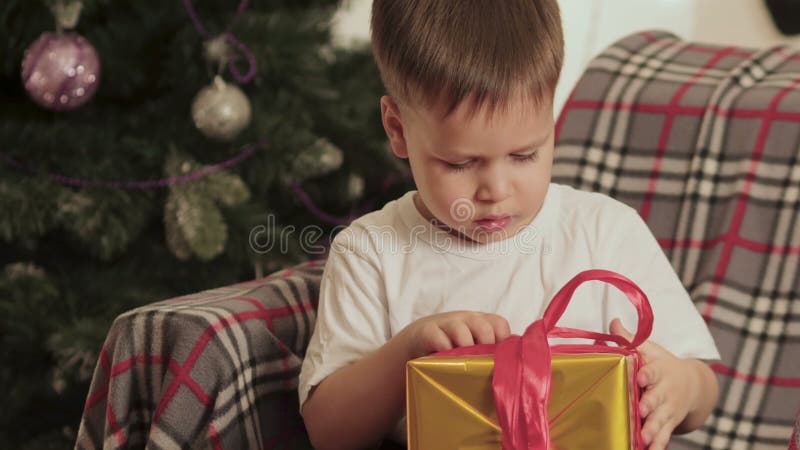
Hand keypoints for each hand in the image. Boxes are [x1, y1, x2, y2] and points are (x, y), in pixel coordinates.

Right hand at [398, 311, 510, 359]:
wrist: (418, 338)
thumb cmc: (452, 347)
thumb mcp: (473, 345)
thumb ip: (489, 353)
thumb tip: (512, 374)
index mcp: (481, 321)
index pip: (499, 324)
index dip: (502, 342)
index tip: (499, 360)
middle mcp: (466, 319)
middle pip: (483, 327)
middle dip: (485, 348)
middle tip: (481, 366)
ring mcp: (446, 323)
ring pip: (461, 331)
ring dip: (465, 349)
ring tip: (464, 366)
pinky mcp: (427, 330)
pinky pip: (438, 338)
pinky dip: (445, 351)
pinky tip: (446, 363)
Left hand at [610, 318, 699, 449]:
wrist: (692, 384)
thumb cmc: (661, 364)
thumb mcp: (648, 349)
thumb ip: (629, 338)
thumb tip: (613, 322)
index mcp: (659, 371)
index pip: (653, 371)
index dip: (647, 374)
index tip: (641, 377)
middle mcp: (665, 392)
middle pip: (657, 399)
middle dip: (650, 405)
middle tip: (641, 410)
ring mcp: (668, 410)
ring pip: (661, 421)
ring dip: (653, 430)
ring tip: (645, 437)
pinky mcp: (668, 424)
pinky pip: (664, 437)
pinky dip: (657, 445)